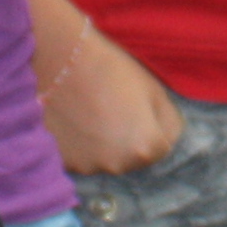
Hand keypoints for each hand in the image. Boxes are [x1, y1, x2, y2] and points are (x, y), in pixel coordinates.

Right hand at [36, 19, 185, 176]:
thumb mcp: (153, 89)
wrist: (58, 60)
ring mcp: (88, 167)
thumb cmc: (109, 68)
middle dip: (127, 137)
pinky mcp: (63, 162)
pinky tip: (72, 119)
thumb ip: (168, 120)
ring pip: (105, 157)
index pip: (161, 145)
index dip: (151, 123)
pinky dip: (79, 144)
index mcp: (145, 148)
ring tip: (89, 111)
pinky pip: (80, 156)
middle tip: (111, 106)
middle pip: (132, 156)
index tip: (136, 104)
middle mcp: (119, 166)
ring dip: (102, 143)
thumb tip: (167, 136)